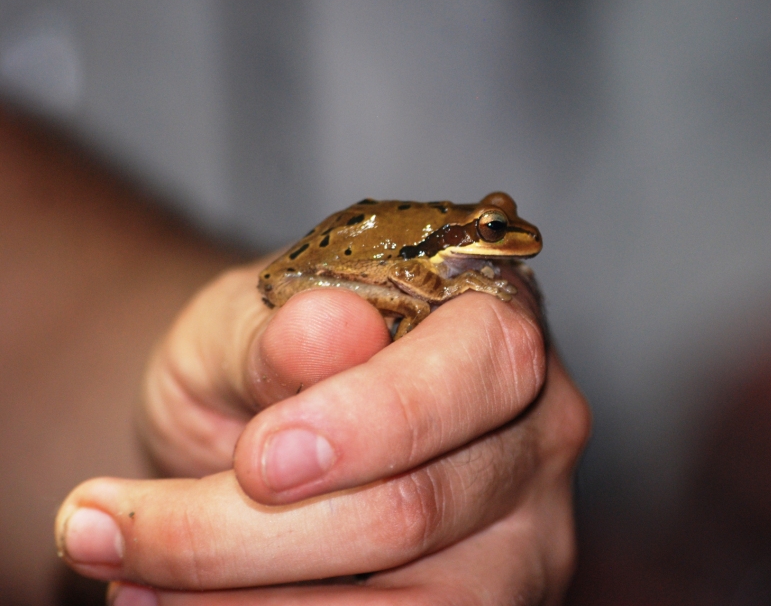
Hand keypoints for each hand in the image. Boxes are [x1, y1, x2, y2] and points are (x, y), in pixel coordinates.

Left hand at [55, 263, 590, 603]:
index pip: (483, 362)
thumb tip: (330, 331)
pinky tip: (178, 604)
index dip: (375, 418)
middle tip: (104, 523)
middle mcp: (539, 430)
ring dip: (242, 602)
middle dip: (245, 533)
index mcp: (500, 320)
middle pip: (419, 507)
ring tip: (122, 571)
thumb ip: (279, 327)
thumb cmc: (264, 358)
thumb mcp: (243, 320)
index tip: (256, 459)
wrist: (259, 427)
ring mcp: (525, 535)